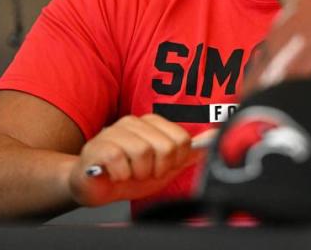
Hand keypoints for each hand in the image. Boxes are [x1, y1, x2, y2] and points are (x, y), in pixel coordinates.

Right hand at [68, 114, 204, 206]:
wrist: (95, 187)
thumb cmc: (130, 174)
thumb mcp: (165, 166)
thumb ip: (189, 152)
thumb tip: (215, 138)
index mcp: (152, 123)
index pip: (181, 140)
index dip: (173, 162)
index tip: (159, 167)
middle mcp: (134, 122)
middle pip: (165, 147)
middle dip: (156, 169)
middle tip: (142, 172)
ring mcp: (115, 131)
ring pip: (143, 152)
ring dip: (137, 173)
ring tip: (128, 173)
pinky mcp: (98, 146)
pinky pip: (120, 160)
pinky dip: (121, 175)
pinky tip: (115, 174)